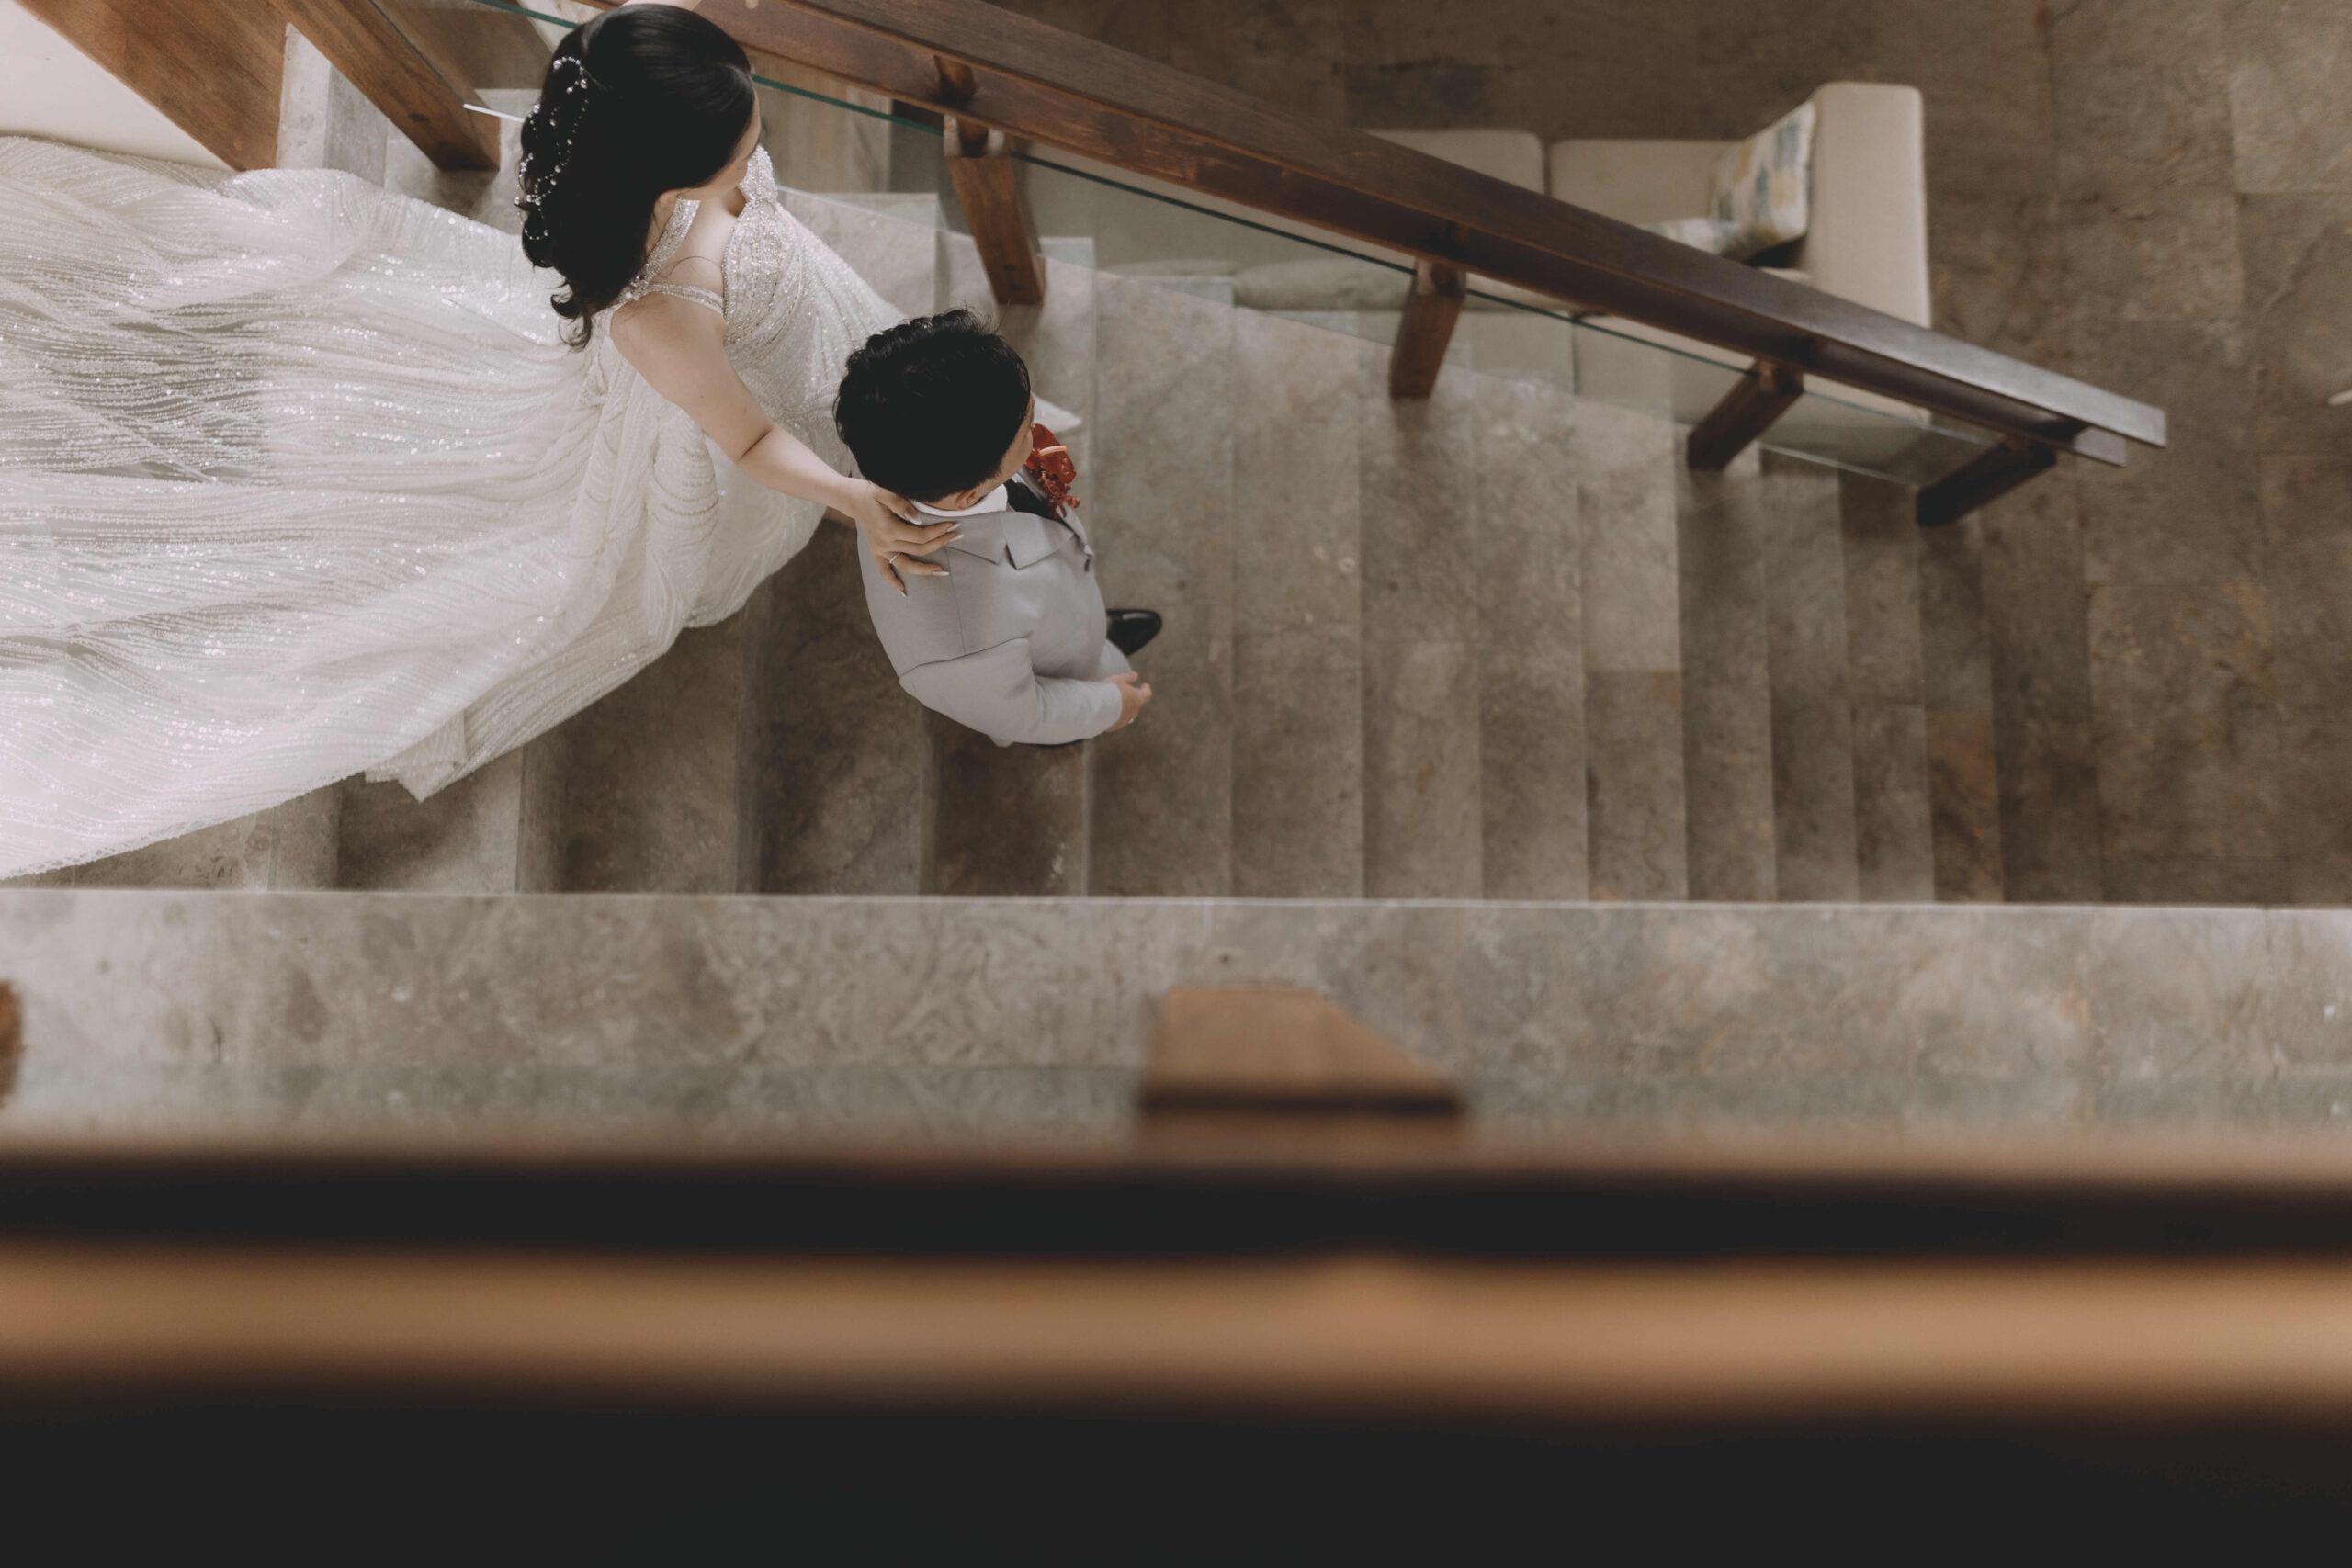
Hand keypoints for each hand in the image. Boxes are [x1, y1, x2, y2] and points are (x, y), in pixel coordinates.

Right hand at [848, 479, 955, 593]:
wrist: (852, 500)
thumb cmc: (871, 493)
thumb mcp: (886, 492)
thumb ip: (902, 505)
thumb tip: (918, 520)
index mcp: (889, 529)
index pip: (920, 535)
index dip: (938, 531)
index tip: (952, 525)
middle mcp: (885, 543)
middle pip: (918, 549)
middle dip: (939, 543)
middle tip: (956, 537)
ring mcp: (880, 550)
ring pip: (906, 565)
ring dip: (925, 570)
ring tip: (943, 571)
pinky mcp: (876, 553)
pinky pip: (884, 572)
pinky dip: (893, 582)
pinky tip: (903, 592)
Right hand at [1104, 671, 1152, 730]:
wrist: (1095, 708)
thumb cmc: (1109, 691)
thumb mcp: (1119, 679)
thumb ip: (1128, 677)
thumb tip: (1135, 676)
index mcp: (1137, 699)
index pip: (1147, 694)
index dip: (1146, 689)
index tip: (1145, 685)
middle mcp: (1133, 712)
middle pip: (1136, 705)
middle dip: (1132, 699)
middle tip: (1126, 693)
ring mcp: (1124, 721)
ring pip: (1127, 714)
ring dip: (1123, 708)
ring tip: (1114, 703)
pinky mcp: (1114, 727)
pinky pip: (1116, 720)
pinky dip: (1114, 715)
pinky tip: (1106, 711)